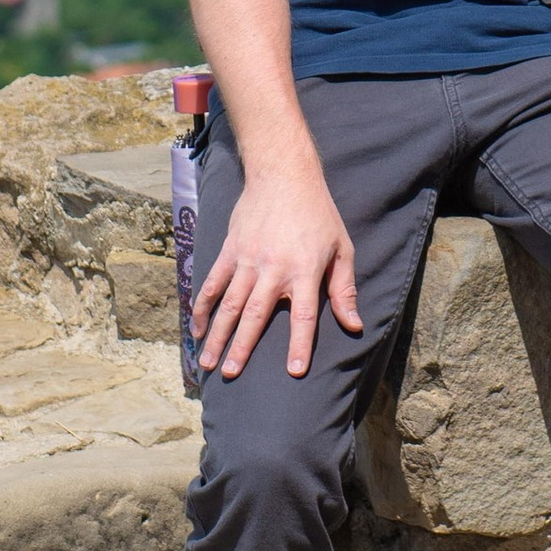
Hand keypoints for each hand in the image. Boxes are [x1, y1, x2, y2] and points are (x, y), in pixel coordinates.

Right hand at [191, 159, 361, 380]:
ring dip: (217, 335)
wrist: (284, 175)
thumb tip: (354, 325)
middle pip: (255, 316)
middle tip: (231, 375)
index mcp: (304, 270)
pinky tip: (197, 328)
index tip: (294, 372)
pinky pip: (213, 283)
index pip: (303, 316)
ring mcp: (247, 260)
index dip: (300, 345)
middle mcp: (273, 269)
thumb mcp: (342, 249)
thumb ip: (344, 290)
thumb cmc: (319, 214)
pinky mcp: (230, 250)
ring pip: (229, 304)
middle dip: (242, 348)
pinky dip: (203, 306)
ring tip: (208, 362)